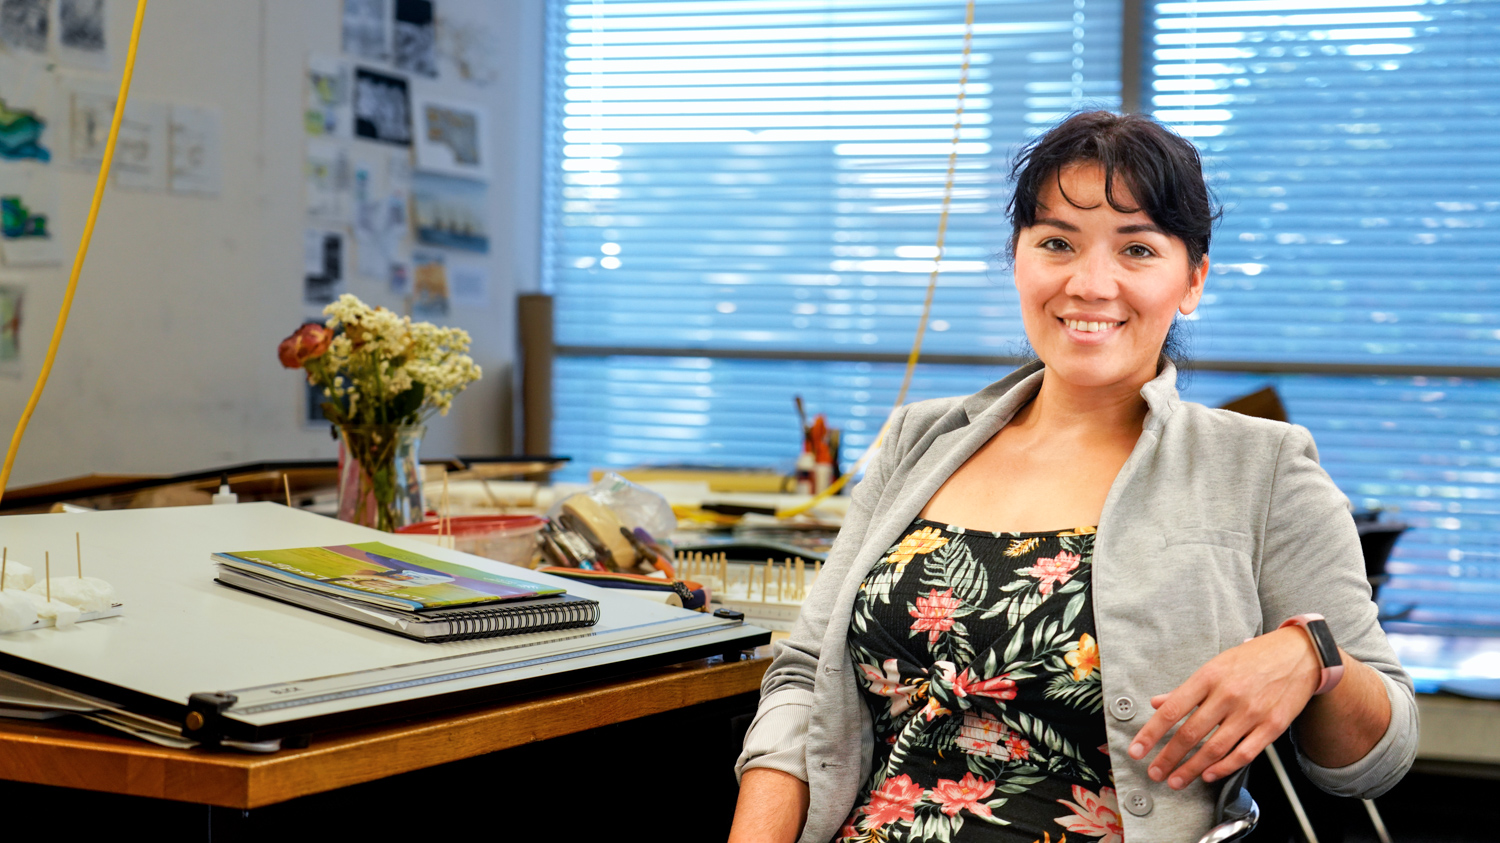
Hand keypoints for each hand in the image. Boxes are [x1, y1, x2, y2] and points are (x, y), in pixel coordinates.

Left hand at [1127, 627, 1320, 789]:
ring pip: (1215, 749)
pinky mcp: (1272, 726)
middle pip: (1190, 734)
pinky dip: (1223, 768)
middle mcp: (1228, 695)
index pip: (1172, 710)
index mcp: (1209, 677)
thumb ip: (1185, 689)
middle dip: (1168, 758)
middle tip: (1155, 772)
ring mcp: (1251, 712)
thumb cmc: (1254, 659)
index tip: (1137, 750)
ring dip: (1191, 769)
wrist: (1299, 655)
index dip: (1151, 733)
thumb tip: (1157, 702)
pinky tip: (1208, 774)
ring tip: (1176, 780)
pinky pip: (1243, 754)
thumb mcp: (1215, 665)